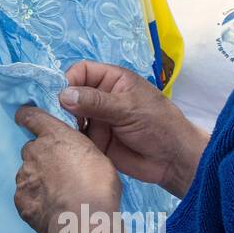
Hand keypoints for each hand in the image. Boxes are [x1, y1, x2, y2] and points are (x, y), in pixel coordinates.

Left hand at [13, 105, 119, 232]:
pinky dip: (36, 201)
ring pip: (28, 174)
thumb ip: (77, 151)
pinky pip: (26, 197)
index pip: (31, 117)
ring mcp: (24, 177)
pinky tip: (51, 209)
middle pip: (32, 150)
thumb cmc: (97, 184)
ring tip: (59, 195)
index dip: (27, 117)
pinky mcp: (21, 201)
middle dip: (42, 158)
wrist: (82, 218)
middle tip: (60, 173)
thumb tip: (73, 158)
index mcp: (53, 137)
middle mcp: (33, 153)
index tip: (25, 118)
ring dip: (39, 180)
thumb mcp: (97, 156)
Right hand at [58, 61, 208, 197]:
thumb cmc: (158, 125)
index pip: (81, 71)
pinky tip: (69, 143)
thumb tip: (63, 95)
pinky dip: (70, 138)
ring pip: (69, 115)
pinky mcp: (94, 139)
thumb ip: (96, 102)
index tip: (61, 97)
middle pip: (71, 93)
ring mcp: (96, 119)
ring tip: (66, 132)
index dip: (68, 80)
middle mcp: (101, 97)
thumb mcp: (128, 108)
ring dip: (65, 122)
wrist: (172, 161)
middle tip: (61, 118)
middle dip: (63, 104)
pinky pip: (75, 135)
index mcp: (112, 80)